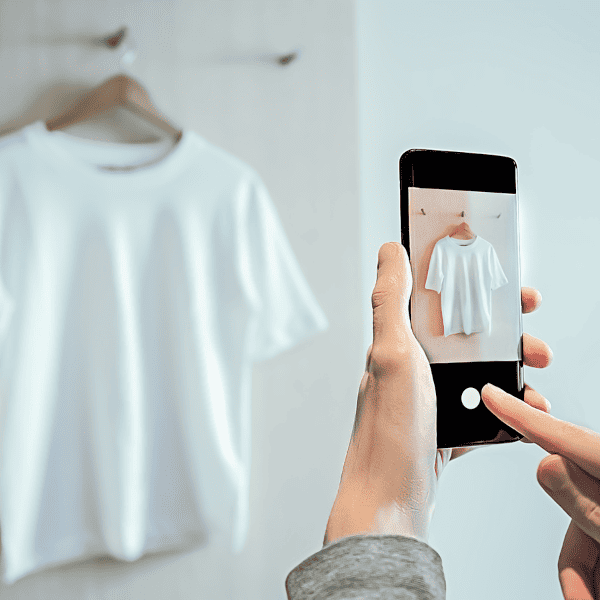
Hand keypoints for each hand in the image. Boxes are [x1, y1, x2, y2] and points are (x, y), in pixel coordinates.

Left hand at [324, 242, 552, 546]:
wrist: (388, 502)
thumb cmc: (388, 430)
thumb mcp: (392, 353)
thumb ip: (390, 301)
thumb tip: (388, 252)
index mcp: (398, 343)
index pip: (440, 302)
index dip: (475, 289)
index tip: (510, 289)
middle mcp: (410, 368)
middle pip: (466, 339)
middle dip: (507, 336)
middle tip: (535, 344)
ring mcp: (427, 401)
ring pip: (478, 375)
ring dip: (511, 374)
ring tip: (537, 381)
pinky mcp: (441, 430)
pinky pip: (479, 412)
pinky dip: (504, 411)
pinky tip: (522, 416)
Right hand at [482, 383, 599, 598]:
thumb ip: (589, 503)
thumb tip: (548, 465)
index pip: (564, 437)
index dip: (522, 415)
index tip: (492, 394)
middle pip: (574, 503)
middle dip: (580, 558)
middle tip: (588, 595)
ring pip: (583, 533)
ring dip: (589, 573)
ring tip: (596, 598)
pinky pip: (594, 544)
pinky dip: (594, 572)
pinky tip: (598, 590)